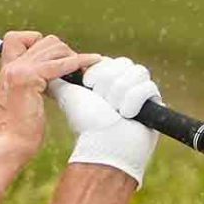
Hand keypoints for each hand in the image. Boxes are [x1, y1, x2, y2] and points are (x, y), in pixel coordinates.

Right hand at [0, 31, 101, 161]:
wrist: (8, 145)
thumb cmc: (18, 130)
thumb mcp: (22, 99)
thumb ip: (32, 82)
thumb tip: (56, 73)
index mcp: (6, 69)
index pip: (17, 37)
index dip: (38, 43)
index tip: (52, 62)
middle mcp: (11, 66)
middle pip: (45, 40)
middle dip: (64, 52)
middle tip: (73, 71)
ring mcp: (18, 71)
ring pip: (55, 47)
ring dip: (72, 57)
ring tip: (80, 73)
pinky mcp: (29, 79)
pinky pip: (61, 63)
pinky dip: (80, 61)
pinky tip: (92, 63)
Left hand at [47, 56, 160, 186]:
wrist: (104, 144)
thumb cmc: (87, 122)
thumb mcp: (68, 96)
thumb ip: (59, 80)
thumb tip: (48, 69)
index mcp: (107, 79)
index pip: (110, 59)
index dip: (98, 71)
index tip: (88, 85)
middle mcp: (126, 83)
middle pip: (125, 63)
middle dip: (108, 83)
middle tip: (102, 102)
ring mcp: (142, 92)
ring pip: (138, 72)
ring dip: (120, 93)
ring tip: (115, 111)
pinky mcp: (156, 102)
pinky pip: (148, 87)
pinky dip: (133, 102)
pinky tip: (127, 116)